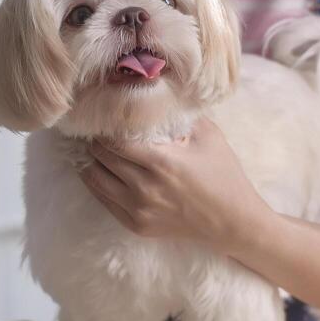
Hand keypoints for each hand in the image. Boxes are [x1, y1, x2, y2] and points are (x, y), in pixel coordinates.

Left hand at [79, 118, 271, 253]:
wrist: (233, 222)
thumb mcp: (208, 136)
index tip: (101, 117)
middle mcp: (145, 189)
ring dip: (89, 163)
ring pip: (95, 182)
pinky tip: (95, 171)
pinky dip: (96, 184)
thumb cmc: (224, 175)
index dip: (103, 128)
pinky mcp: (137, 225)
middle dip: (93, 143)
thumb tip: (158, 95)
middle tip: (90, 130)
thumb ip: (181, 115)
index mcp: (161, 163)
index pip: (114, 142)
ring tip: (87, 148)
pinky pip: (104, 202)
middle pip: (101, 159)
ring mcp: (139, 210)